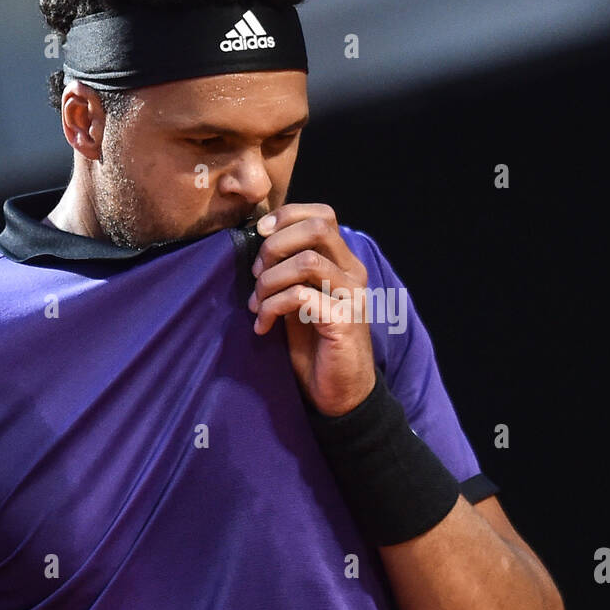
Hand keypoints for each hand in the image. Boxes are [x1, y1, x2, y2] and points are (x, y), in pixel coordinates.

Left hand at [246, 203, 375, 415]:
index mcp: (343, 263)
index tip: (259, 234)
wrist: (339, 394)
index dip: (287, 216)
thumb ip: (288, 272)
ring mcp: (351, 297)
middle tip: (257, 273)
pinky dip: (272, 307)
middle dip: (275, 245)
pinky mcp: (343, 321)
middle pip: (318, 228)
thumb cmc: (315, 347)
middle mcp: (352, 274)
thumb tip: (256, 246)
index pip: (323, 215)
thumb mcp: (297, 300)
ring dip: (270, 281)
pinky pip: (302, 297)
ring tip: (256, 304)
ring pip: (307, 262)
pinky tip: (262, 326)